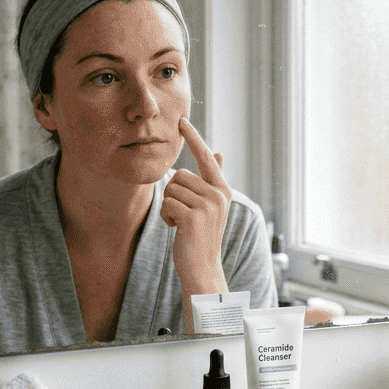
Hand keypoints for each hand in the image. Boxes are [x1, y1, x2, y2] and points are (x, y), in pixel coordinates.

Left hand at [162, 117, 230, 297]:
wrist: (202, 268)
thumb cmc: (202, 236)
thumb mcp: (211, 205)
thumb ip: (213, 180)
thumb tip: (218, 152)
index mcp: (222, 190)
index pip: (205, 157)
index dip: (193, 138)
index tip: (182, 120)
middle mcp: (218, 195)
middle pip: (180, 175)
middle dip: (173, 194)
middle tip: (183, 214)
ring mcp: (207, 206)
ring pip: (171, 188)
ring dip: (169, 206)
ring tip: (181, 223)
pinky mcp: (193, 218)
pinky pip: (167, 204)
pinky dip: (166, 217)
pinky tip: (177, 229)